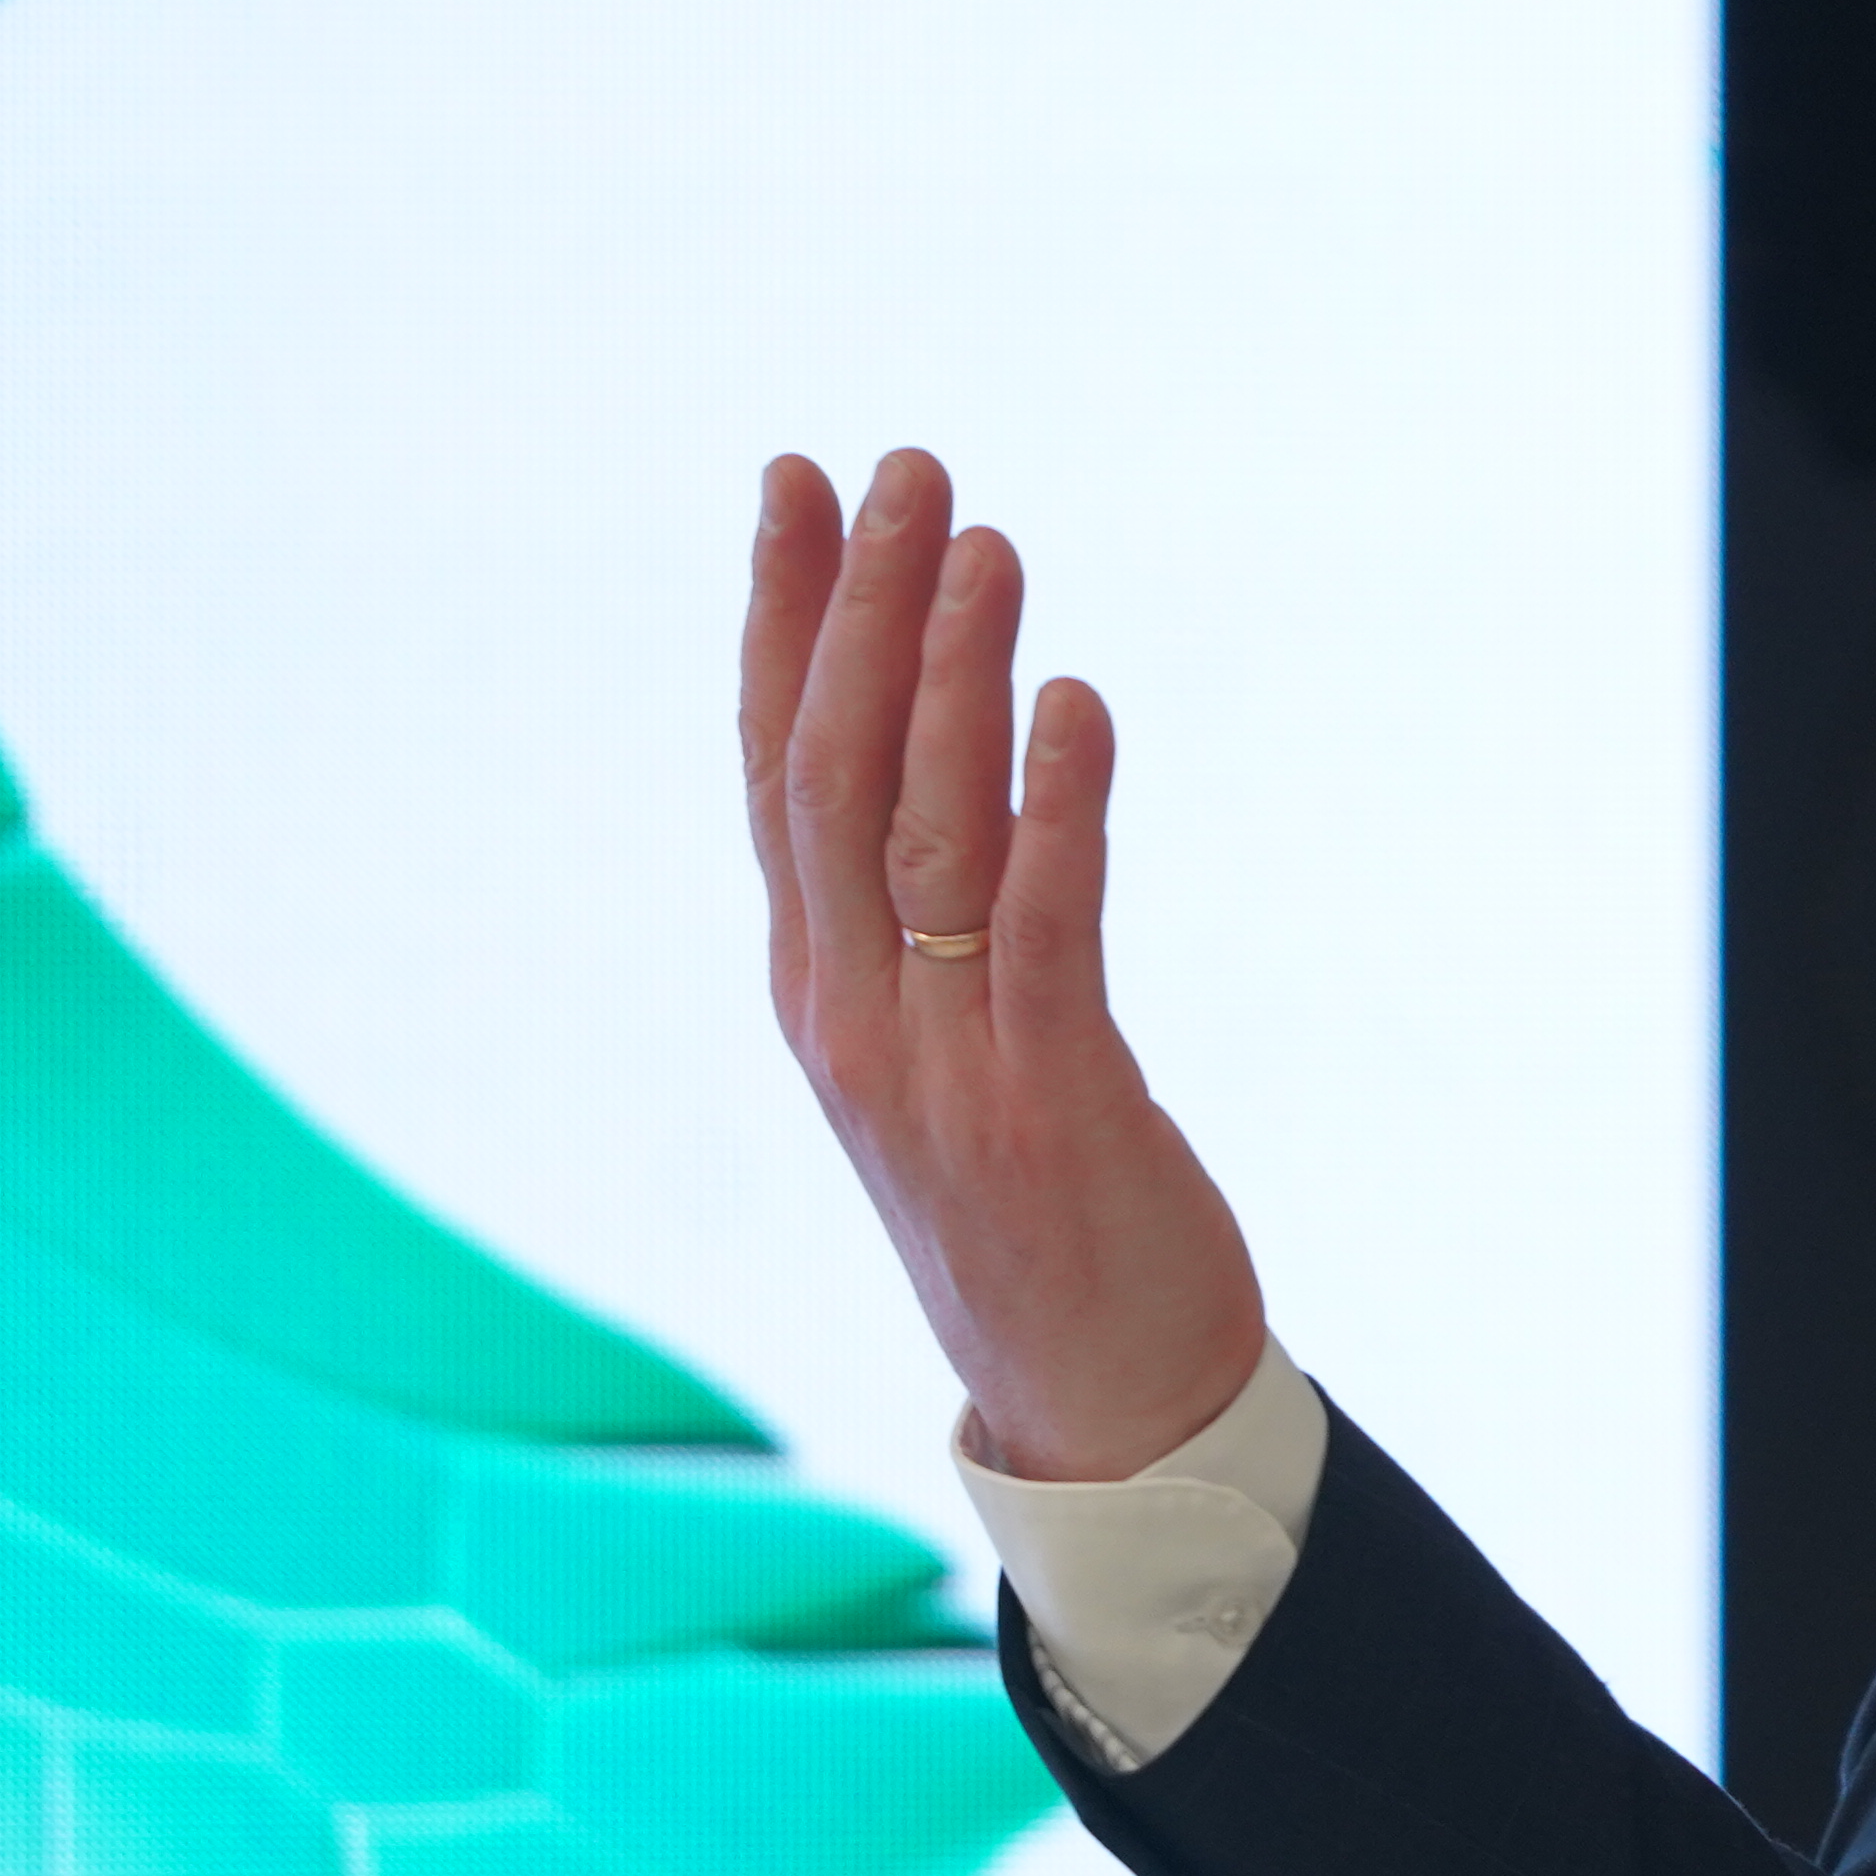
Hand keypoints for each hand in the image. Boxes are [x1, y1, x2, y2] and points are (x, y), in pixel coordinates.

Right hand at [741, 449, 1267, 1482]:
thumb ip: (939, 923)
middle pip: (828, 775)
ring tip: (985, 542)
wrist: (1099, 1408)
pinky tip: (1072, 701)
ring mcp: (935, 1065)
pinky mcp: (1042, 1103)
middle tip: (900, 467)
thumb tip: (955, 764)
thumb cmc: (1040, 1219)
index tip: (798, 484)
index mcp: (820, 994)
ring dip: (951, 675)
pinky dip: (1051, 805)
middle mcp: (849, 1017)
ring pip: (921, 832)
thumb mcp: (959, 1050)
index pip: (776, 773)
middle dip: (857, 610)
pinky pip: (1039, 928)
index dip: (782, 623)